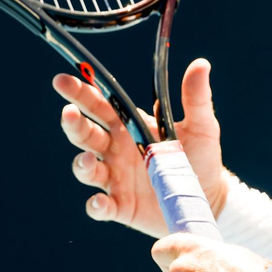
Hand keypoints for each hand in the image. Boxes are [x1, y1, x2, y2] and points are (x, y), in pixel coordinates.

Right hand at [54, 58, 227, 238]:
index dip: (80, 92)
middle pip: (85, 134)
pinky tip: (99, 202)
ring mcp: (116, 180)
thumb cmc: (201, 157)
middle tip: (68, 112)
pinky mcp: (122, 207)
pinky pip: (101, 207)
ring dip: (82, 163)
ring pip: (87, 169)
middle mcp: (115, 151)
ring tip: (88, 159)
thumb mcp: (201, 126)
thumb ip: (196, 98)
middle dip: (73, 123)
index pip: (99, 105)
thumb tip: (201, 64)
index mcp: (128, 127)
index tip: (62, 80)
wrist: (209, 197)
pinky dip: (96, 206)